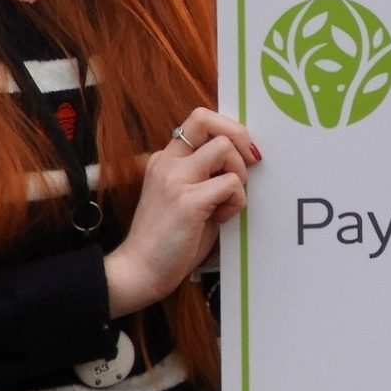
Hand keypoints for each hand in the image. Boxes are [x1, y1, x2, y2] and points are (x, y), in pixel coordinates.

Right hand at [103, 108, 258, 317]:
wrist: (140, 270)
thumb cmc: (169, 238)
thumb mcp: (186, 196)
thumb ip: (207, 174)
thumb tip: (245, 158)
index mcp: (166, 159)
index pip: (199, 120)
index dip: (228, 128)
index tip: (243, 151)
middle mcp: (167, 162)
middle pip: (207, 120)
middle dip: (239, 136)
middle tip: (250, 161)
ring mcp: (175, 179)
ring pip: (225, 149)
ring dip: (239, 173)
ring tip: (226, 201)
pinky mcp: (188, 201)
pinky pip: (231, 184)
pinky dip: (236, 202)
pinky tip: (220, 218)